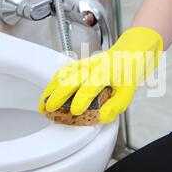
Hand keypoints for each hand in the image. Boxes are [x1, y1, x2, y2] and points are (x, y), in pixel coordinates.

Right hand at [39, 27, 162, 123]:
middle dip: (59, 94)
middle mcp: (94, 65)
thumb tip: (99, 118)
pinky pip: (63, 72)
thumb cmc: (127, 74)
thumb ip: (113, 107)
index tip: (74, 111)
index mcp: (108, 72)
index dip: (82, 99)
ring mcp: (85, 63)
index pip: (92, 85)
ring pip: (64, 73)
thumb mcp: (127, 94)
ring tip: (42, 104)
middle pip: (72, 78)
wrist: (129, 53)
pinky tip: (47, 94)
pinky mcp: (79, 64)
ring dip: (51, 89)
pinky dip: (52, 83)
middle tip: (50, 109)